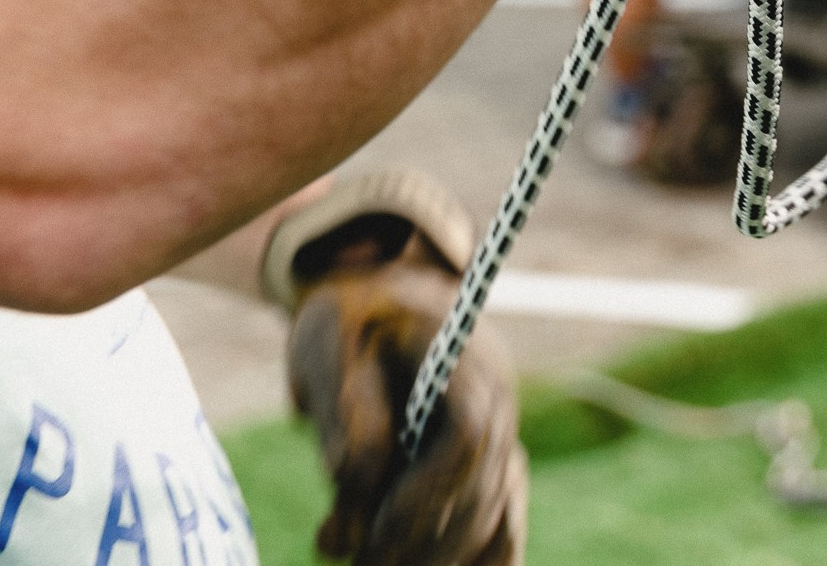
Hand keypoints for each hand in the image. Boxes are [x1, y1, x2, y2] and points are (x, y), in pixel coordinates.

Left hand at [265, 174, 525, 565]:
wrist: (370, 288)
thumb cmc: (343, 313)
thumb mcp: (326, 340)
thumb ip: (343, 407)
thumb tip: (358, 478)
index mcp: (461, 354)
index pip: (468, 437)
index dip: (426, 494)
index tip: (375, 531)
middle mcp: (496, 392)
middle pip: (484, 487)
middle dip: (424, 539)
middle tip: (357, 560)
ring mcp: (499, 423)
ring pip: (492, 508)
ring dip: (437, 550)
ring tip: (361, 557)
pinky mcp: (487, 450)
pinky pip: (499, 511)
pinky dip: (470, 548)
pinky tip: (416, 560)